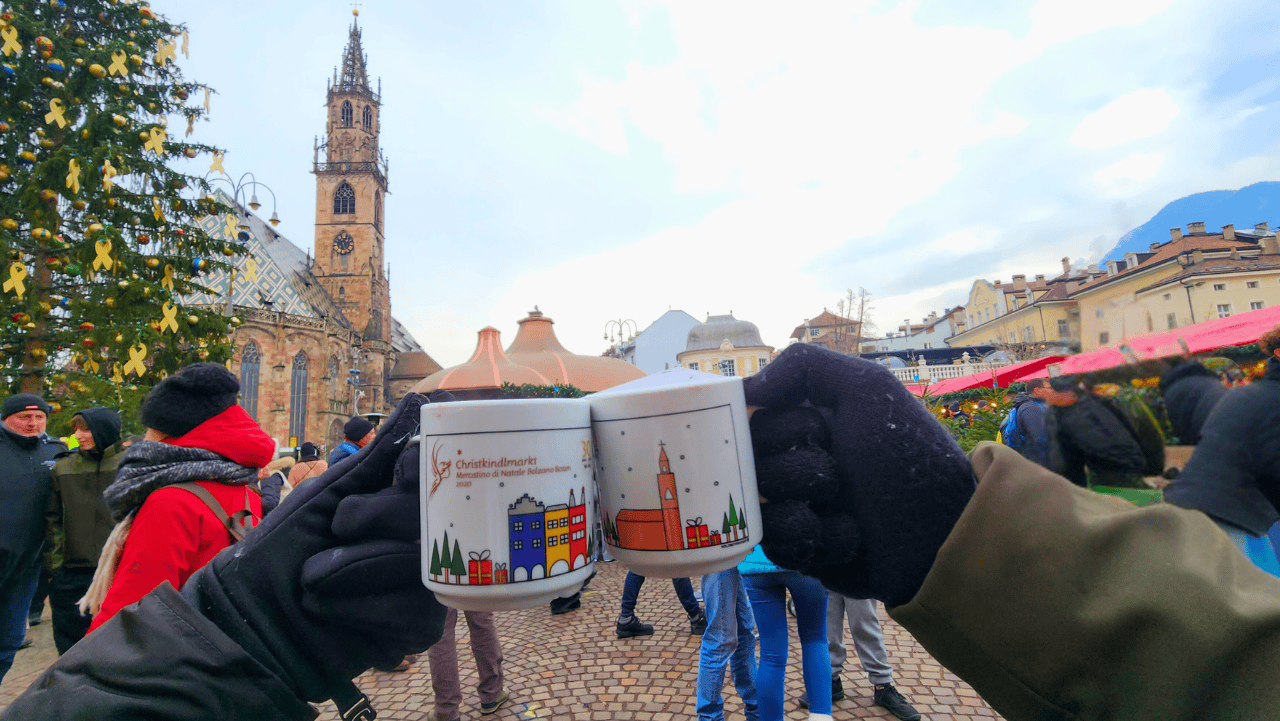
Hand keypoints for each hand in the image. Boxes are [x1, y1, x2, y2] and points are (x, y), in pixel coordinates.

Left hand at [182, 393, 445, 708]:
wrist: (248, 616)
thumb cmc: (279, 549)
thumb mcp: (325, 494)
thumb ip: (375, 457)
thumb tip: (419, 403)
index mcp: (395, 503)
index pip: (434, 477)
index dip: (419, 471)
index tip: (400, 472)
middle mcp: (416, 541)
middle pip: (428, 517)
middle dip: (374, 519)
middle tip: (337, 528)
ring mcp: (420, 585)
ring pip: (418, 564)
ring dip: (354, 567)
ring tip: (314, 578)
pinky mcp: (413, 628)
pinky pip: (411, 610)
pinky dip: (361, 607)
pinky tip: (326, 607)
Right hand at [743, 344, 974, 606]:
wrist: (940, 531)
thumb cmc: (907, 455)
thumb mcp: (866, 387)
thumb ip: (803, 365)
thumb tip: (745, 390)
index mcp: (805, 419)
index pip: (750, 419)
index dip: (776, 428)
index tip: (814, 433)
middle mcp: (795, 458)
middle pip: (748, 463)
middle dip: (797, 468)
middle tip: (838, 471)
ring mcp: (795, 505)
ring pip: (757, 504)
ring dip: (807, 502)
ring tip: (847, 505)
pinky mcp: (802, 548)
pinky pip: (779, 542)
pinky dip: (820, 538)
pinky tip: (851, 535)